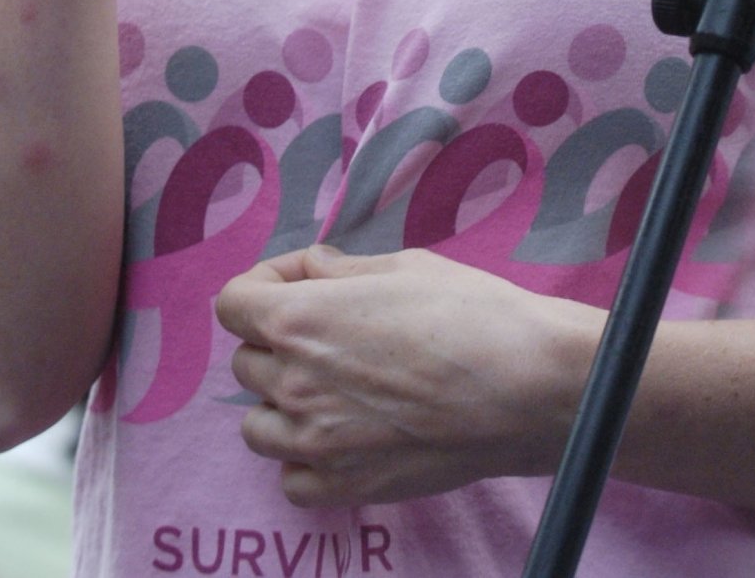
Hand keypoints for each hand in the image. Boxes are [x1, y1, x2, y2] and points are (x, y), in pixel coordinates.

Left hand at [216, 245, 595, 507]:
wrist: (523, 386)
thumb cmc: (469, 311)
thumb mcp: (402, 267)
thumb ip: (340, 270)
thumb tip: (309, 271)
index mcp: (300, 320)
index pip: (232, 303)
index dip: (259, 286)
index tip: (296, 285)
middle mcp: (294, 382)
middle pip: (246, 361)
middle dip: (277, 340)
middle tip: (329, 333)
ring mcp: (315, 443)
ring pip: (257, 426)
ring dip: (280, 403)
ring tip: (329, 390)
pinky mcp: (344, 487)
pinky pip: (290, 479)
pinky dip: (304, 461)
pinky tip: (341, 438)